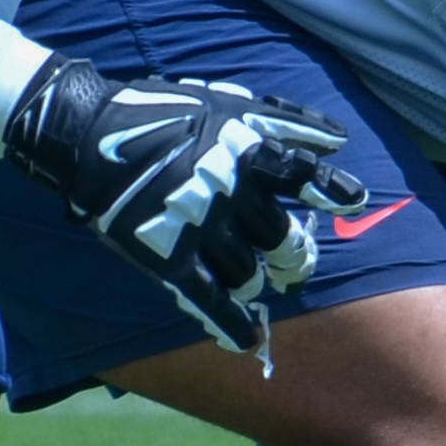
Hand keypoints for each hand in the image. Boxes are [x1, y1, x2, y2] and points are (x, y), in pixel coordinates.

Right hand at [0, 60, 358, 357]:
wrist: (89, 134)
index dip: (333, 191)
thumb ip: (286, 121)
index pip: (301, 176)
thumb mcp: (229, 104)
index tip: (356, 202)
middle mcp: (226, 191)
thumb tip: (340, 141)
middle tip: (295, 262)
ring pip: (247, 273)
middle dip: (294, 256)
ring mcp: (195, 227)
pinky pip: (206, 299)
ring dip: (257, 281)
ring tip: (257, 280)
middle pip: (280, 239)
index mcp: (242, 152)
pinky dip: (231, 324)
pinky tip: (248, 341)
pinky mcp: (165, 255)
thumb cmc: (167, 114)